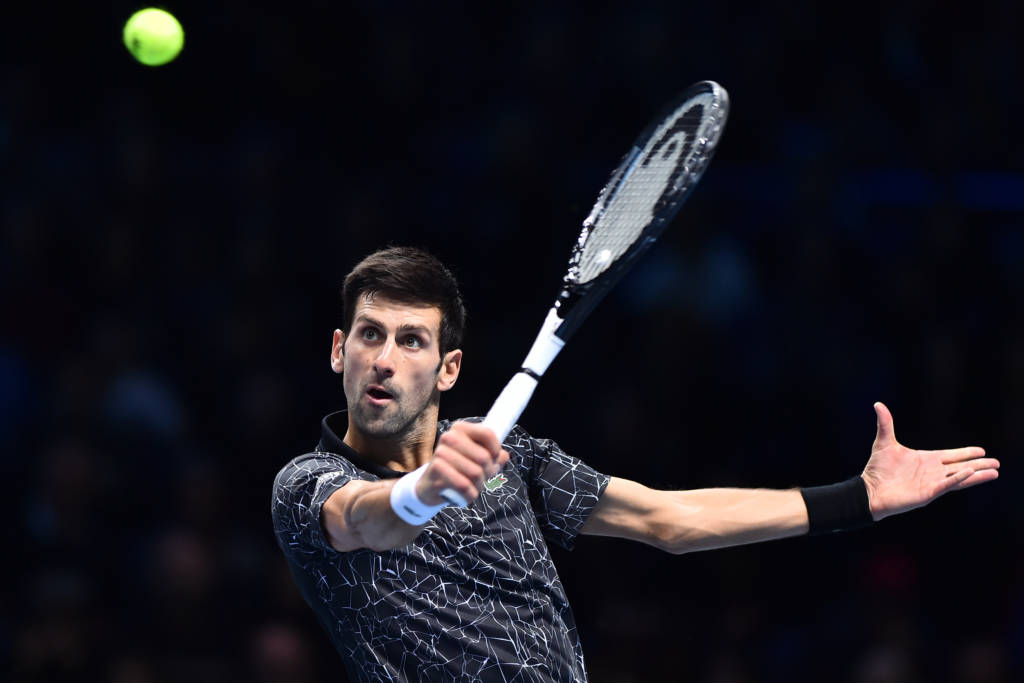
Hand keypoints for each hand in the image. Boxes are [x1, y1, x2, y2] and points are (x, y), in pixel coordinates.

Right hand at [416, 421, 509, 505]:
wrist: (430, 485)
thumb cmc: (456, 470)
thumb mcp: (476, 461)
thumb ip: (493, 457)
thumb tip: (504, 455)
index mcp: (461, 429)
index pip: (488, 434)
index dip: (496, 450)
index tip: (493, 460)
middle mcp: (449, 436)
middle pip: (484, 457)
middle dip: (488, 473)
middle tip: (482, 479)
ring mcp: (441, 451)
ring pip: (475, 473)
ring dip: (479, 486)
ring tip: (473, 488)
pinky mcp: (436, 468)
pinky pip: (463, 485)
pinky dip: (470, 495)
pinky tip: (467, 495)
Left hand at [861, 402, 999, 520]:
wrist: (869, 490)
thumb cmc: (877, 468)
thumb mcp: (884, 442)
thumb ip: (885, 423)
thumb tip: (878, 404)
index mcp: (926, 460)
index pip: (951, 456)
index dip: (965, 453)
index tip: (981, 450)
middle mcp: (932, 472)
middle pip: (960, 467)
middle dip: (978, 464)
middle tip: (996, 463)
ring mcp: (931, 483)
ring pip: (959, 477)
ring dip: (976, 475)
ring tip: (994, 472)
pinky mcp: (928, 493)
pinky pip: (946, 485)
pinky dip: (958, 479)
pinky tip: (970, 473)